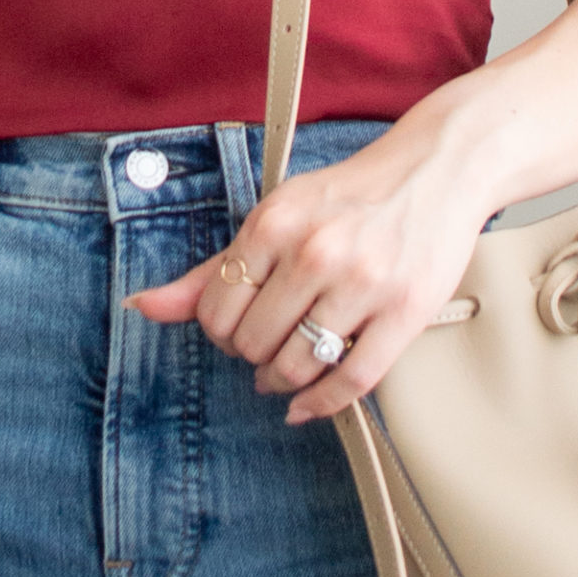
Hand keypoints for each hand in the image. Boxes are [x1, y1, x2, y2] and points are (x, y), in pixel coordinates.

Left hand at [122, 135, 490, 424]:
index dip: (219, 333)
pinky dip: (322, 405)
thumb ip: (211, 270)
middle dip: (251, 355)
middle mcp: (315, 251)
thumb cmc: (348, 198)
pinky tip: (308, 405)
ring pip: (298, 366)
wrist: (435, 171)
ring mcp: (363, 283)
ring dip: (282, 382)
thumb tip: (143, 307)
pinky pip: (353, 381)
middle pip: (253, 343)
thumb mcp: (274, 217)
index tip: (237, 330)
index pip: (216, 311)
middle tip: (266, 347)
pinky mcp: (405, 311)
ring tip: (285, 373)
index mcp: (274, 223)